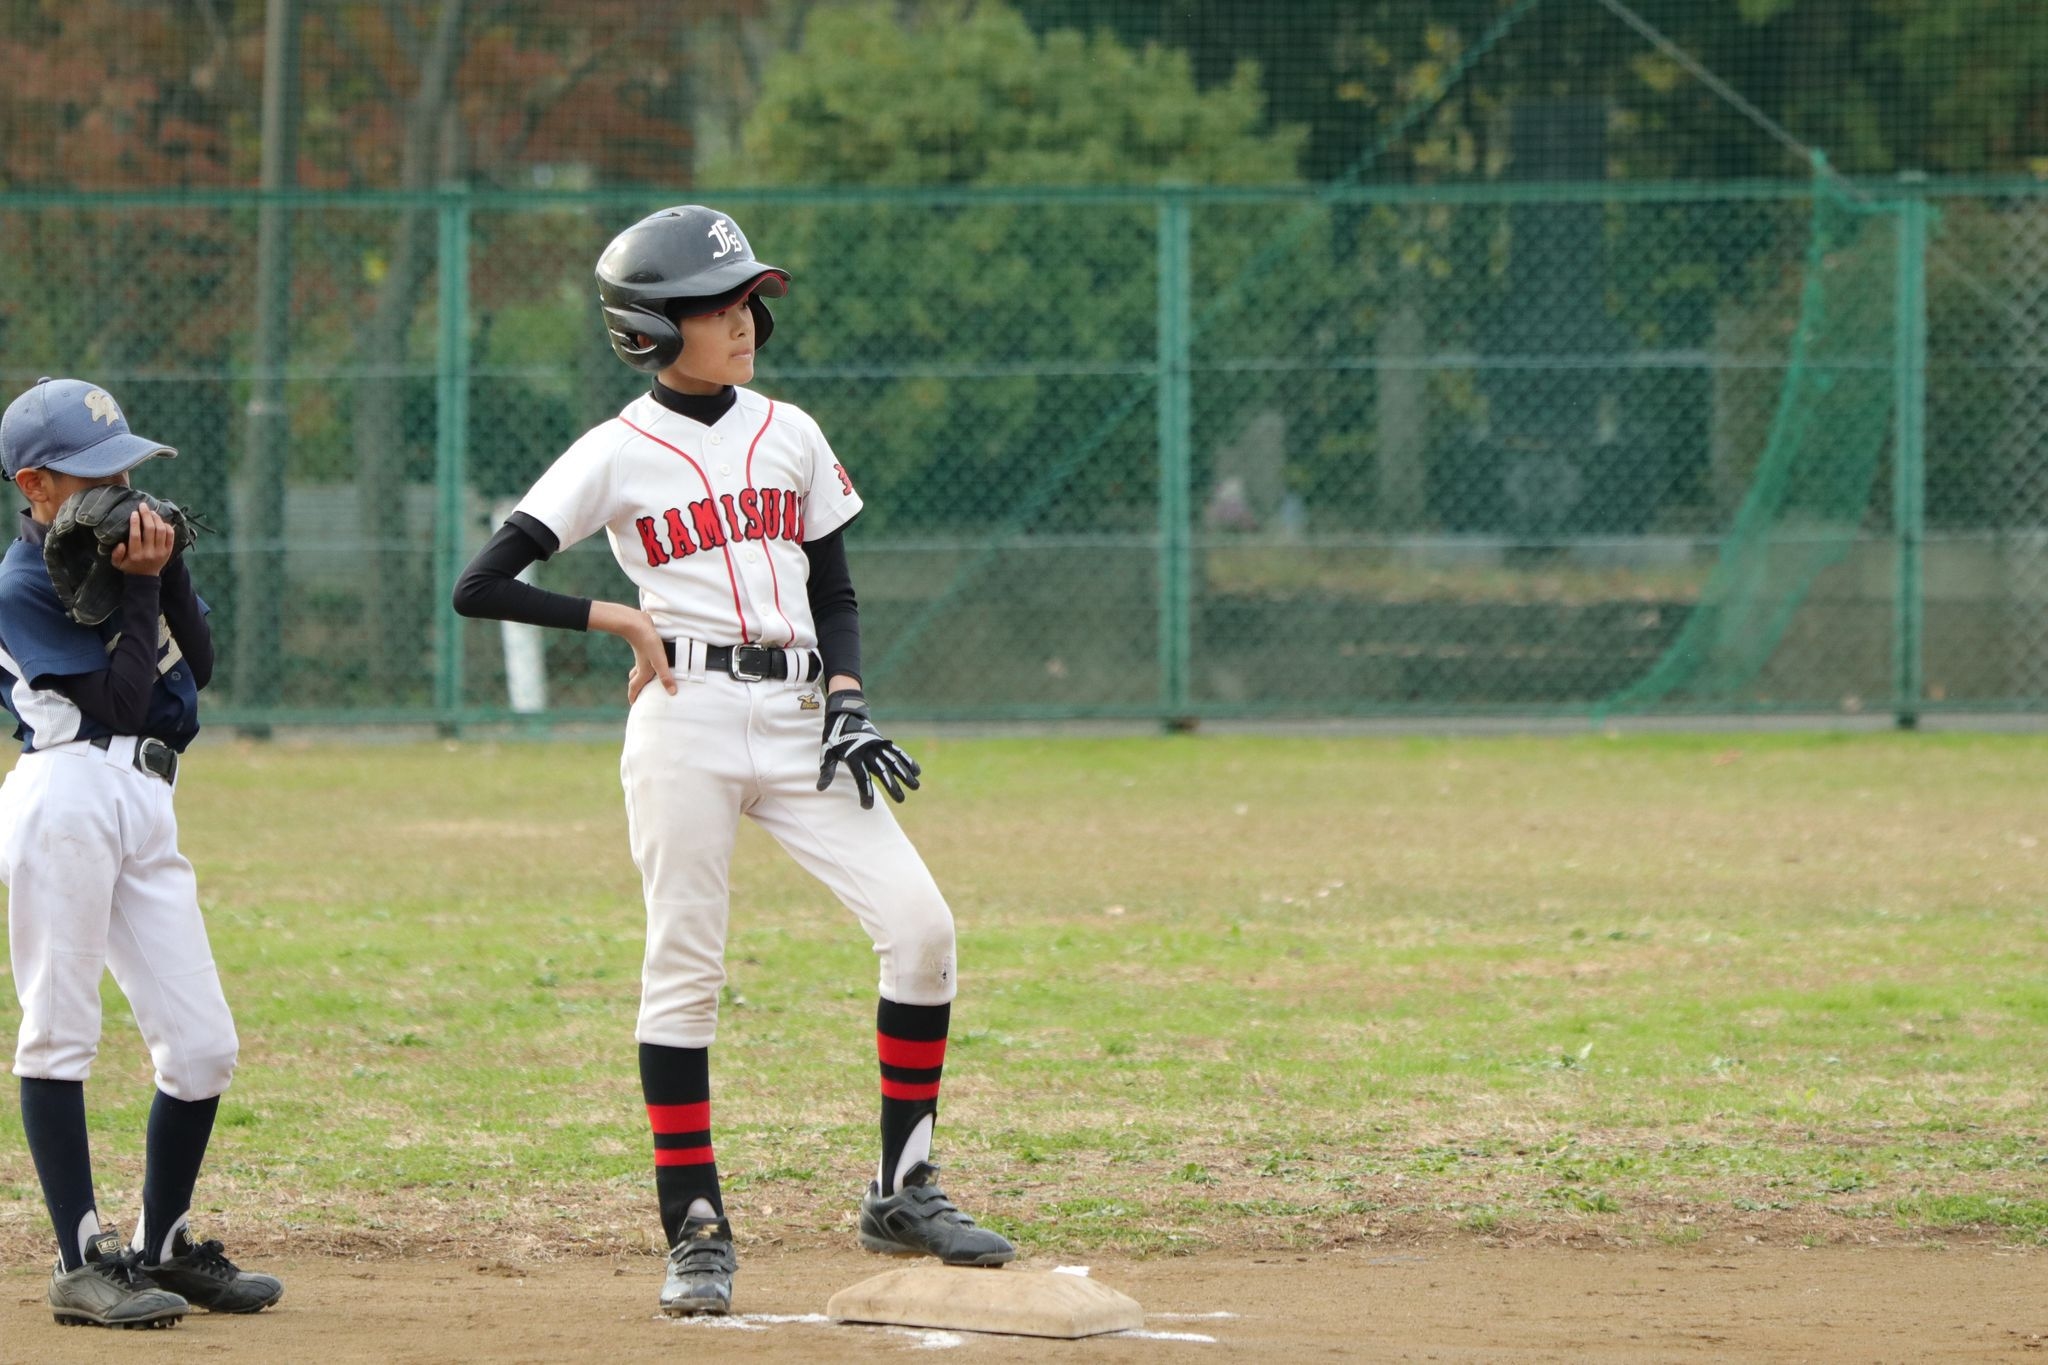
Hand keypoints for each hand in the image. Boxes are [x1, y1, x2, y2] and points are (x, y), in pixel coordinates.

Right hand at [111, 506, 174, 575]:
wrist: (145, 578)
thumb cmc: (129, 566)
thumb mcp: (117, 563)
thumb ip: (116, 553)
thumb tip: (120, 543)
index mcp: (135, 554)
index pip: (135, 536)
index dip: (135, 523)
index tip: (134, 512)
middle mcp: (149, 552)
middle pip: (150, 530)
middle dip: (146, 515)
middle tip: (143, 506)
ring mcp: (161, 552)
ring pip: (161, 531)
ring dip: (156, 519)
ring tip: (151, 511)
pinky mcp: (169, 551)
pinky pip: (171, 536)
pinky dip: (167, 526)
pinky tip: (161, 520)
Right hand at [588, 601, 675, 702]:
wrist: (636, 623)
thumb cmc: (648, 643)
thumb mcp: (659, 661)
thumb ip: (665, 677)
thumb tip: (672, 693)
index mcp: (643, 671)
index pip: (635, 686)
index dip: (633, 696)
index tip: (633, 704)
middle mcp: (641, 664)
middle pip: (636, 678)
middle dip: (636, 686)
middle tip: (639, 692)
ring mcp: (642, 654)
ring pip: (639, 667)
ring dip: (641, 673)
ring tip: (647, 677)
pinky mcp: (646, 645)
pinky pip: (644, 657)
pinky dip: (646, 661)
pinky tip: (654, 657)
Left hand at [817, 689, 920, 808]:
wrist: (844, 714)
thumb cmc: (834, 737)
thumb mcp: (827, 752)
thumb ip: (827, 771)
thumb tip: (820, 789)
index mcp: (852, 755)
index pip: (861, 777)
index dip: (865, 792)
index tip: (868, 806)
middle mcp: (867, 750)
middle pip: (882, 770)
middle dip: (892, 785)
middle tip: (901, 800)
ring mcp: (877, 745)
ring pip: (893, 761)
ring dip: (905, 774)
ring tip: (916, 786)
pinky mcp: (883, 741)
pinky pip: (897, 752)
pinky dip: (907, 760)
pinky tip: (917, 770)